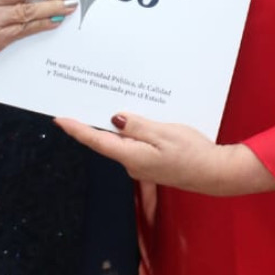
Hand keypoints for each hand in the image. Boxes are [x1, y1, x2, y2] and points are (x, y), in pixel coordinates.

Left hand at [54, 111, 274, 196]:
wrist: (215, 173)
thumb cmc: (194, 154)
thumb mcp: (164, 133)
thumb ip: (137, 126)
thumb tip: (115, 119)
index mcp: (132, 156)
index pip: (96, 141)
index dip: (76, 129)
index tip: (59, 119)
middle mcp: (132, 163)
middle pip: (107, 140)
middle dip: (95, 122)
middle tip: (84, 100)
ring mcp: (141, 165)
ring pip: (122, 141)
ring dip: (116, 126)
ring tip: (112, 102)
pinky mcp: (151, 162)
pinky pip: (135, 144)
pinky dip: (132, 131)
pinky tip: (138, 120)